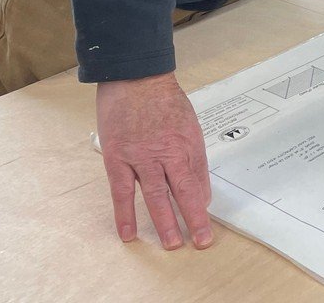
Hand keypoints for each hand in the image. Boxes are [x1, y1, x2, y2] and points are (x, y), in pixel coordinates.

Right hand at [96, 72, 213, 249]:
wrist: (135, 78)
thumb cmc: (163, 100)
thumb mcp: (188, 124)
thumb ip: (193, 157)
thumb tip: (200, 190)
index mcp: (188, 143)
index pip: (199, 180)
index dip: (202, 205)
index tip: (205, 224)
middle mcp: (168, 152)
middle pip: (183, 191)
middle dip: (193, 219)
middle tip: (200, 242)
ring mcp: (142, 156)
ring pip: (156, 195)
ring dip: (165, 222)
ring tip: (172, 244)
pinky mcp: (118, 158)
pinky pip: (122, 192)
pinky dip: (125, 215)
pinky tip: (130, 234)